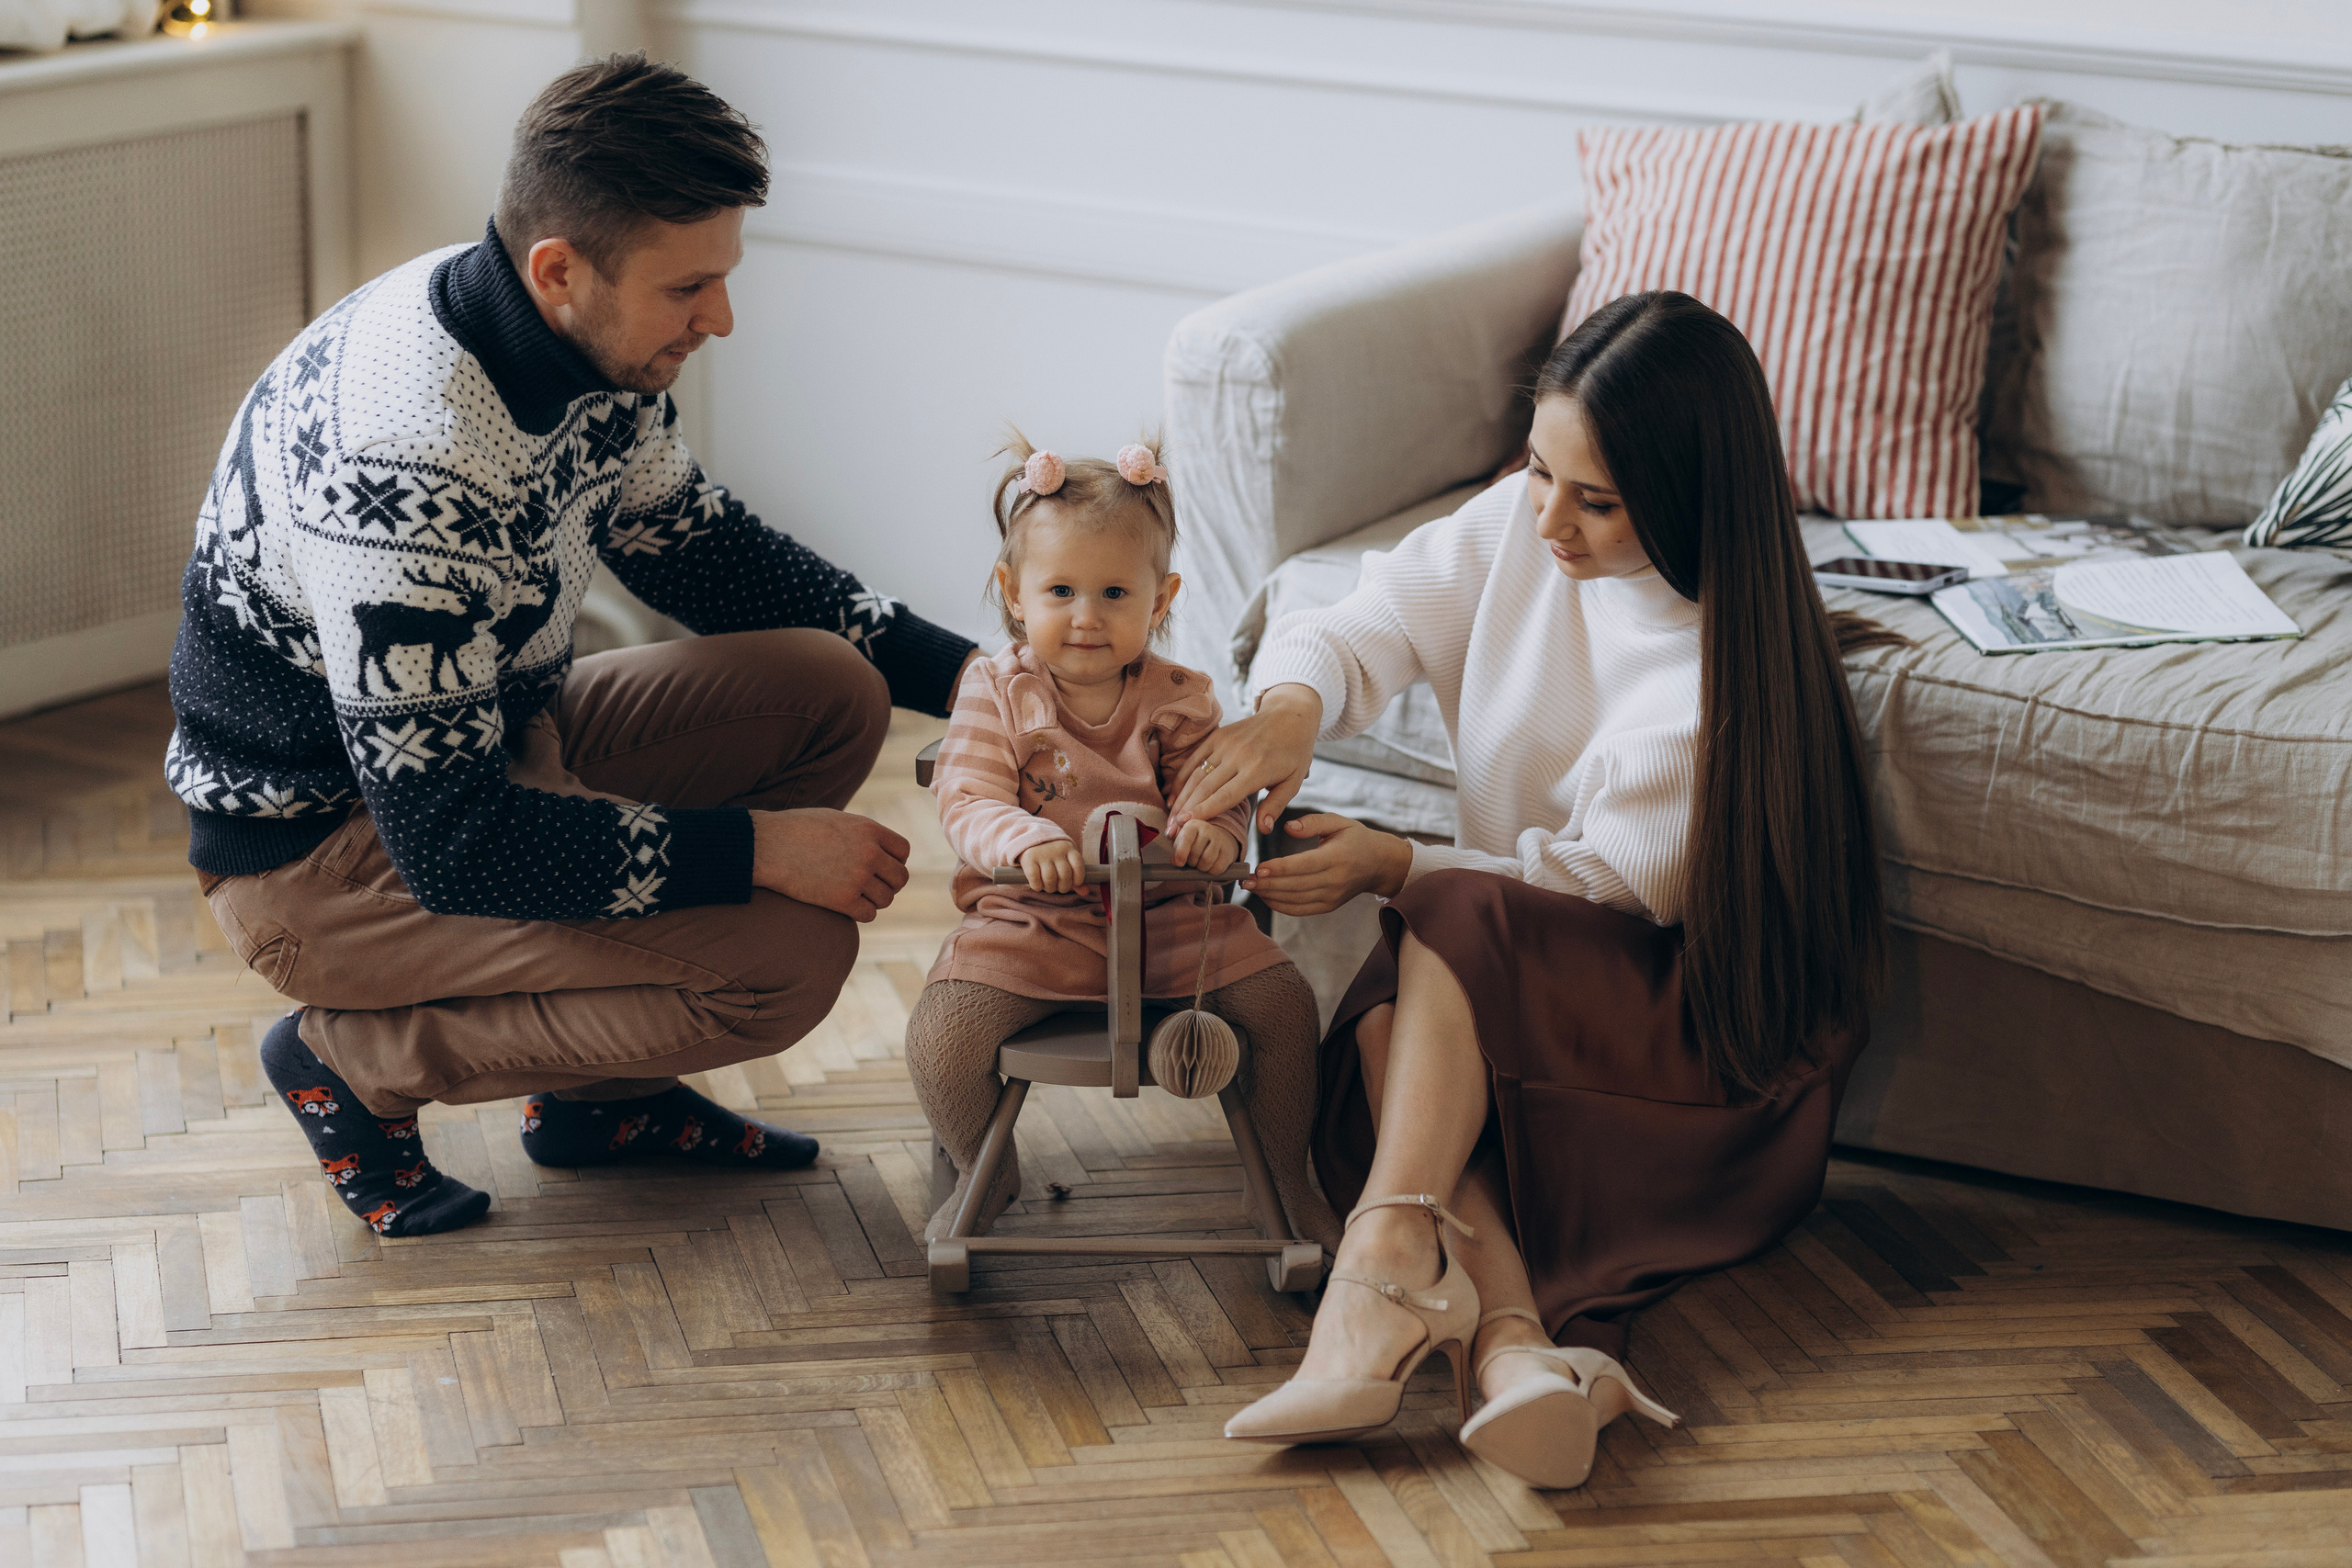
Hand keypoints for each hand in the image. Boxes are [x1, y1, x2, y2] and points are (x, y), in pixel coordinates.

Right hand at [751, 808, 909, 921]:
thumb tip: (879, 848)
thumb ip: (861, 833)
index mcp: (869, 829)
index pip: (903, 851)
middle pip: (900, 878)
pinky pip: (869, 914)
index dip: (894, 861)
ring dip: (874, 900)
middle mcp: (869, 853)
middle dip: (888, 884)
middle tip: (871, 886)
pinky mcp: (842, 899)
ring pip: (886, 899)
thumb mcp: (835, 819)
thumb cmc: (795, 830)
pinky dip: (861, 913)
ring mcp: (857, 877)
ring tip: (856, 895)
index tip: (880, 867)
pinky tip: (847, 906)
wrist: (766, 845)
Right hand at [1018, 839, 1086, 893]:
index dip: (1078, 879)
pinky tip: (1038, 885)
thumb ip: (1076, 876)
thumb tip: (1085, 892)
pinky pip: (1035, 878)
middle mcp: (1056, 850)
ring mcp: (1042, 853)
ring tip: (1049, 887)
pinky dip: (1037, 886)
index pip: (1078, 865)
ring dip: (1050, 888)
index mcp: (1069, 848)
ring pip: (1050, 878)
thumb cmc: (1053, 855)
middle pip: (1064, 875)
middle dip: (1063, 887)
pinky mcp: (1029, 858)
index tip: (1074, 883)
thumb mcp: (1066, 860)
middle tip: (1059, 887)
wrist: (1031, 839)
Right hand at [1167, 684, 1320, 837]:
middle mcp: (1237, 756)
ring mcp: (1224, 744)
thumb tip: (1263, 830)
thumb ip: (1276, 806)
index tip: (1185, 825)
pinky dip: (1181, 778)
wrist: (1289, 714)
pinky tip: (1173, 796)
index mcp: (1257, 770)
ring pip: (1195, 774)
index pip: (1225, 795)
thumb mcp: (1293, 781)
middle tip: (1172, 831)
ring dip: (1180, 798)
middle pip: (1205, 787)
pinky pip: (1194, 759)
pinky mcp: (1217, 736)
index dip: (1204, 811)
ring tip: (1170, 819)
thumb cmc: (1294, 752)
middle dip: (1186, 811)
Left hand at [1167, 819, 1238, 873]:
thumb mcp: (1182, 842)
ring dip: (1201, 867)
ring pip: (1206, 861)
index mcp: (1193, 825)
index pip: (1185, 839)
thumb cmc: (1194, 842)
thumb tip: (1175, 861)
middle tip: (1192, 861)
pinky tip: (1210, 865)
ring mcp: (1219, 839)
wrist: (1217, 840)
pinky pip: (1217, 868)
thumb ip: (1176, 850)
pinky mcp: (1227, 851)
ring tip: (1200, 863)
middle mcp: (1207, 829)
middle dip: (1191, 862)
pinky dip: (1211, 871)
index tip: (1179, 863)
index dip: (1180, 854)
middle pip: (1195, 853)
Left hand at [1240, 812, 1411, 916]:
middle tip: (1245, 879)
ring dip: (1270, 895)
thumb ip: (1313, 822)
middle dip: (1268, 884)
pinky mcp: (1329, 906)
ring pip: (1295, 900)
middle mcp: (1335, 880)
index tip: (1260, 868)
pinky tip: (1265, 895)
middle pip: (1295, 886)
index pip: (1304, 865)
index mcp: (1337, 857)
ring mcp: (1332, 896)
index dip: (1281, 869)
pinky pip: (1300, 910)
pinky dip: (1280, 905)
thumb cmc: (1356, 838)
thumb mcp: (1339, 822)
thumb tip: (1288, 828)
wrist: (1380, 864)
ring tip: (1250, 886)